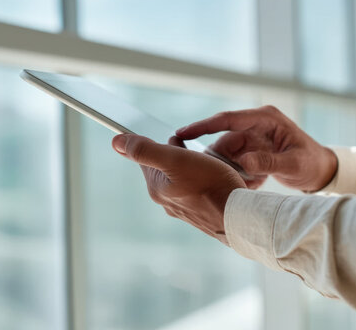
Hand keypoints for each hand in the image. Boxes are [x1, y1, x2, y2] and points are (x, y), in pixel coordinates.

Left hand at [112, 133, 245, 238]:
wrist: (239, 216)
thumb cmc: (210, 185)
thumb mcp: (174, 160)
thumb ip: (144, 150)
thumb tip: (116, 142)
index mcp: (156, 188)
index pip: (146, 158)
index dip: (158, 143)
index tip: (171, 138)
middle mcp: (167, 201)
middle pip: (164, 168)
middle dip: (174, 153)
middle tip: (186, 145)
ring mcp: (185, 209)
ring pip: (181, 178)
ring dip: (189, 165)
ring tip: (203, 158)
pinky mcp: (202, 213)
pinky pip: (196, 190)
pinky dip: (202, 178)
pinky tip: (213, 176)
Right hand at [176, 105, 336, 191]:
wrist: (322, 172)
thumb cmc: (312, 163)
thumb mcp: (293, 164)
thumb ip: (268, 162)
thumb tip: (243, 163)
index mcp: (265, 119)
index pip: (227, 119)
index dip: (203, 126)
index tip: (182, 132)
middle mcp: (254, 125)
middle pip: (223, 141)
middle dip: (222, 162)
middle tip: (224, 179)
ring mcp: (251, 138)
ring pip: (227, 156)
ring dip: (232, 172)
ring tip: (250, 184)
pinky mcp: (250, 151)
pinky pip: (234, 164)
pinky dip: (240, 176)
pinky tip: (255, 183)